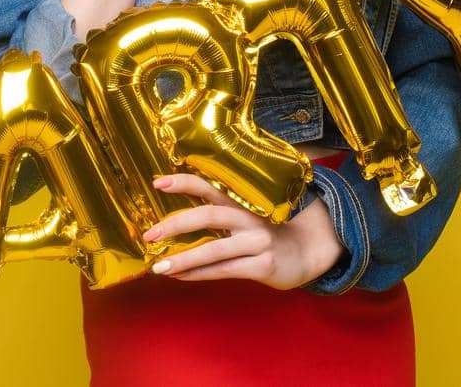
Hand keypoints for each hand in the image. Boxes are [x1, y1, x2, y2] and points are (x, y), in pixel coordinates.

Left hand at [141, 172, 345, 289]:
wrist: (310, 252)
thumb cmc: (271, 233)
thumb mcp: (249, 215)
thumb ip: (222, 212)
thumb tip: (177, 219)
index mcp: (243, 201)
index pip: (210, 186)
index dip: (185, 183)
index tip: (158, 182)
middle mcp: (250, 217)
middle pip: (209, 215)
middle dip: (176, 224)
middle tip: (149, 234)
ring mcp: (258, 241)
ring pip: (214, 248)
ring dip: (183, 258)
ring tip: (159, 267)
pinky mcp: (263, 264)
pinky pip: (224, 270)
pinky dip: (199, 274)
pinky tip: (181, 277)